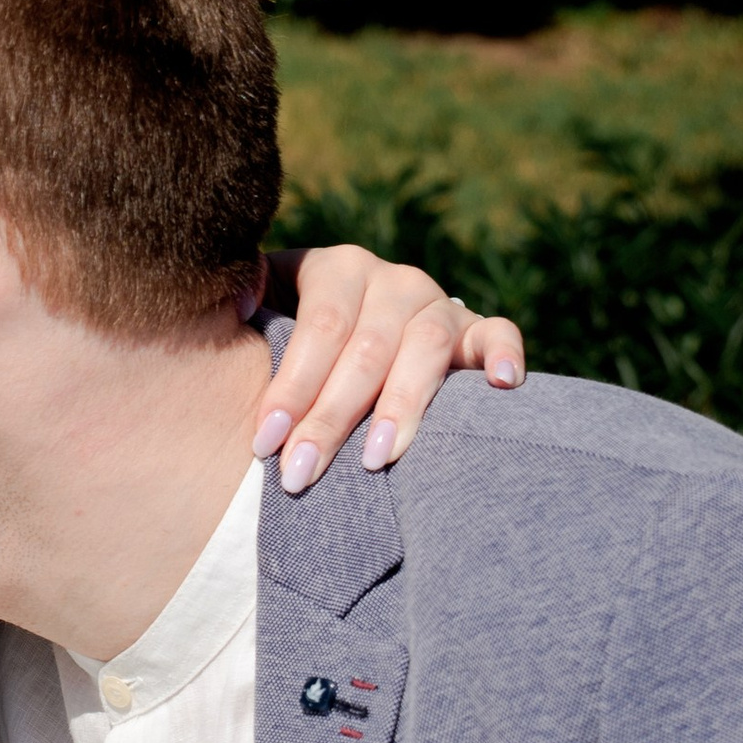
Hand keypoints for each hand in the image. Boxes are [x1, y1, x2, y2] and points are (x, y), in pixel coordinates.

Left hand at [258, 246, 523, 491]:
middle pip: (365, 350)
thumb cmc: (298, 329)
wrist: (362, 316)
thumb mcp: (269, 305)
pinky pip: (499, 332)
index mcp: (337, 270)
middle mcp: (391, 280)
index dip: (292, 386)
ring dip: (402, 405)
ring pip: (425, 348)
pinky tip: (502, 385)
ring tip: (378, 457)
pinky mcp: (476, 327)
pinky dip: (504, 353)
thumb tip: (238, 306)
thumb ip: (249, 301)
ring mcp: (437, 302)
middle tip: (301, 473)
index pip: (318, 328)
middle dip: (330, 418)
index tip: (263, 442)